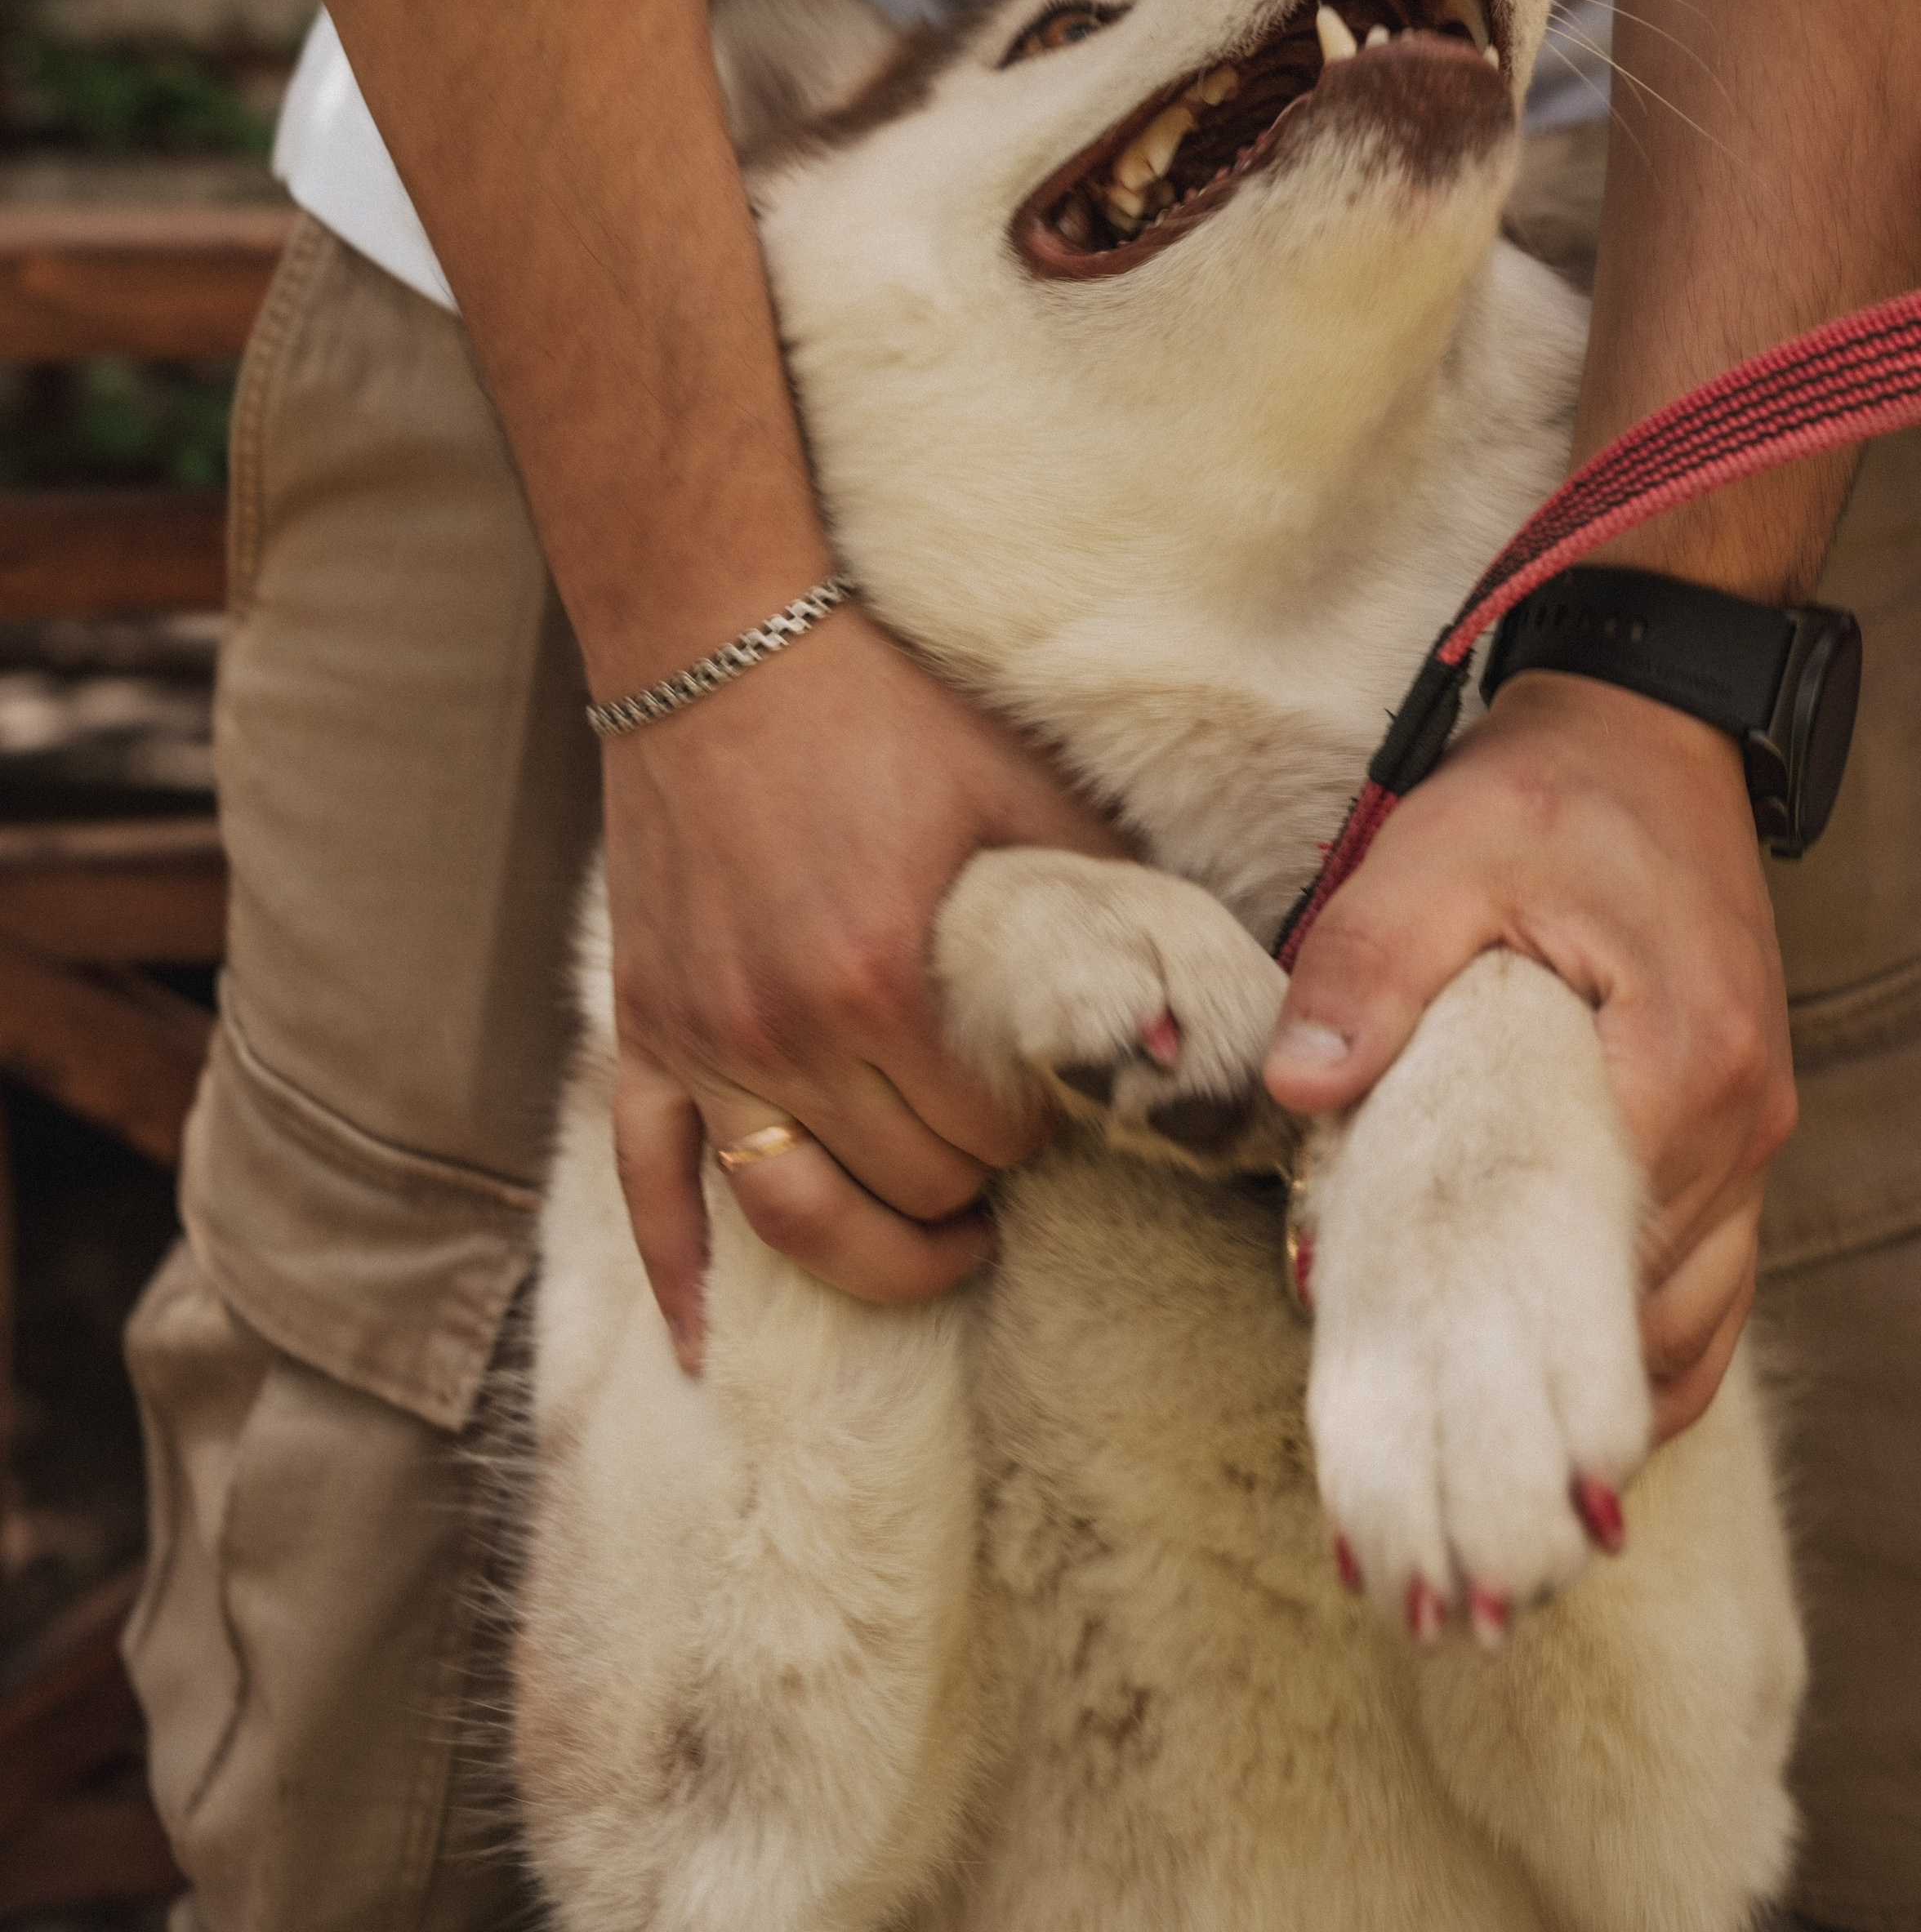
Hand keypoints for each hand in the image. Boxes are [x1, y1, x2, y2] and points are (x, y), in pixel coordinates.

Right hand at [604, 607, 1117, 1362]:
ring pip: (791, 1215)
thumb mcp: (1024, 796)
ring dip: (872, 1251)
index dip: (1037, 1133)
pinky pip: (648, 1181)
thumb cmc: (884, 707)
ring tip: (936, 1244)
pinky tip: (711, 1346)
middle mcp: (783, 1031)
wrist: (720, 635)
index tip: (1057, 1098)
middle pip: (902, 1184)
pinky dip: (678, 1271)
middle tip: (1007, 1146)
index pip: (986, 1138)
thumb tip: (1216, 997)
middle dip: (970, 1180)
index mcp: (883, 982)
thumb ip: (1110, 908)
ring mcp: (700, 1038)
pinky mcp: (644, 1026)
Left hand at [1262, 671, 1794, 1441]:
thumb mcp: (1439, 853)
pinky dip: (1643, 1335)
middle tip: (1414, 1371)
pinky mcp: (1740, 1133)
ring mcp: (1756, 1133)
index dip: (1488, 1290)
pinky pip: (1714, 1284)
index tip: (1388, 1317)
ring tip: (1473, 1382)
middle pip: (1646, 1299)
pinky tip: (1559, 1360)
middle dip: (1533, 1349)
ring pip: (1692, 1317)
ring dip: (1592, 1360)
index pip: (1594, 1236)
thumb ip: (1370, 964)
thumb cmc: (1547, 791)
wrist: (1649, 730)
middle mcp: (1746, 1118)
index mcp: (1686, 1057)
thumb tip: (1302, 1081)